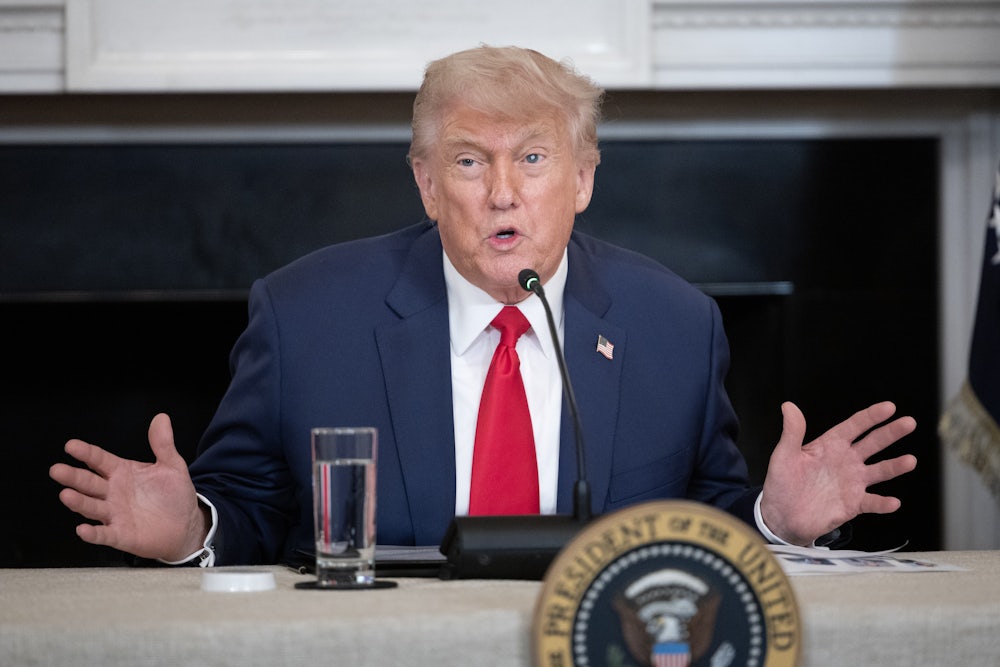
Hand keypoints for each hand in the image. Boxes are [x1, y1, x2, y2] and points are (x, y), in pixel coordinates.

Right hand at [49, 413, 208, 561]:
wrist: (186, 524)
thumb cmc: (174, 495)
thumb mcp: (172, 466)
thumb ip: (163, 444)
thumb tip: (161, 418)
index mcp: (122, 472)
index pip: (99, 460)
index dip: (86, 453)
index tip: (71, 445)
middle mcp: (113, 492)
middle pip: (89, 483)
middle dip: (73, 477)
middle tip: (57, 470)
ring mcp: (115, 514)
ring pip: (92, 507)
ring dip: (79, 502)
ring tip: (66, 495)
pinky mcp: (121, 535)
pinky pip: (104, 534)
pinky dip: (93, 533)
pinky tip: (83, 530)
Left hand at [760, 401, 916, 545]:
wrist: (782, 516)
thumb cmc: (782, 483)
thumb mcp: (784, 456)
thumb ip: (792, 432)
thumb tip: (788, 406)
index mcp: (830, 445)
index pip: (854, 426)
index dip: (871, 416)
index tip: (889, 407)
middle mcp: (846, 461)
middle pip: (873, 443)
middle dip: (891, 433)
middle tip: (909, 423)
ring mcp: (852, 482)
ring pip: (879, 471)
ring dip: (895, 466)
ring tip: (910, 461)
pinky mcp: (853, 504)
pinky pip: (872, 502)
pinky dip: (883, 503)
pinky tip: (893, 502)